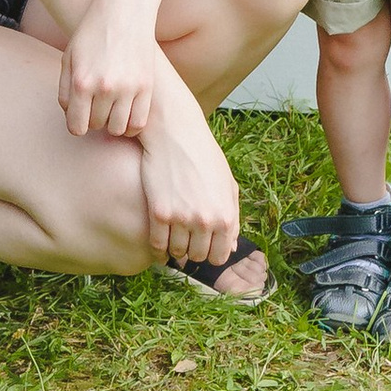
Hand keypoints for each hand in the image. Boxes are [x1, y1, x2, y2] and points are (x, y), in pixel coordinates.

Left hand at [59, 0, 163, 143]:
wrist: (123, 10)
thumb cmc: (92, 34)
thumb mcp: (68, 58)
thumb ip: (64, 92)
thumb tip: (72, 117)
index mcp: (82, 82)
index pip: (76, 127)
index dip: (77, 124)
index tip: (81, 115)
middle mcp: (105, 88)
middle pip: (97, 126)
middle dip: (94, 119)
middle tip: (97, 104)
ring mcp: (128, 88)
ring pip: (119, 129)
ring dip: (113, 123)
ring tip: (112, 108)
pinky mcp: (147, 86)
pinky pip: (139, 122)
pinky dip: (132, 124)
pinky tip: (127, 113)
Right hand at [136, 95, 241, 270]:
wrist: (176, 133)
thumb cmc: (204, 156)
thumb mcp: (227, 184)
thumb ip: (232, 217)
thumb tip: (233, 246)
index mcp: (225, 216)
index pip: (220, 255)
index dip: (212, 254)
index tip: (205, 247)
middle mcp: (205, 221)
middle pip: (198, 257)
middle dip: (194, 251)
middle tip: (188, 241)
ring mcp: (181, 218)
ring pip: (177, 253)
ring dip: (175, 249)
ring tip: (174, 239)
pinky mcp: (158, 212)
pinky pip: (157, 245)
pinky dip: (158, 250)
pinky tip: (158, 246)